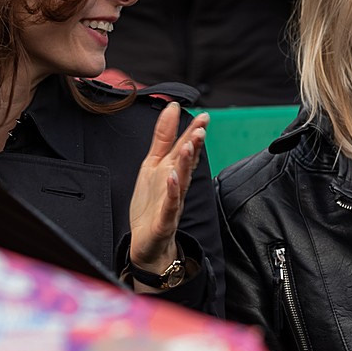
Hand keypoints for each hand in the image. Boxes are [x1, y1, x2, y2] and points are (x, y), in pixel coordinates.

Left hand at [127, 101, 207, 277]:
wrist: (148, 241)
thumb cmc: (152, 203)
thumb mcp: (153, 165)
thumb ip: (163, 138)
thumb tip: (172, 109)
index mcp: (174, 171)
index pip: (187, 149)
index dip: (194, 132)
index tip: (203, 116)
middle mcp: (177, 185)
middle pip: (188, 163)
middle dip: (195, 145)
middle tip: (201, 128)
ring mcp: (172, 202)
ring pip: (182, 181)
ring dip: (185, 164)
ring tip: (188, 146)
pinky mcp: (165, 220)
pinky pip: (170, 204)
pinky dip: (172, 191)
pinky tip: (172, 178)